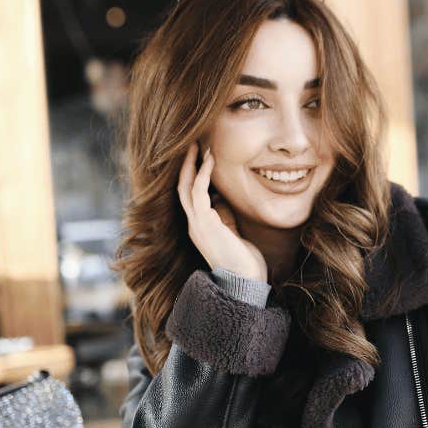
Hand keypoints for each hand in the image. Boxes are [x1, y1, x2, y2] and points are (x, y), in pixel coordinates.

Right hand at [177, 141, 267, 280]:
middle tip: (194, 145)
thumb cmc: (244, 262)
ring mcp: (197, 224)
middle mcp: (194, 225)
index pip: (190, 197)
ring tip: (201, 147)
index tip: (203, 157)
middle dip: (187, 166)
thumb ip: (225, 217)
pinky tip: (211, 160)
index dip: (194, 176)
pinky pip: (198, 192)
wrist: (245, 282)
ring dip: (193, 165)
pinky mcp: (204, 223)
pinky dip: (203, 174)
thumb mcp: (233, 234)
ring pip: (186, 187)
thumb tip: (224, 199)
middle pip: (182, 188)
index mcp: (200, 228)